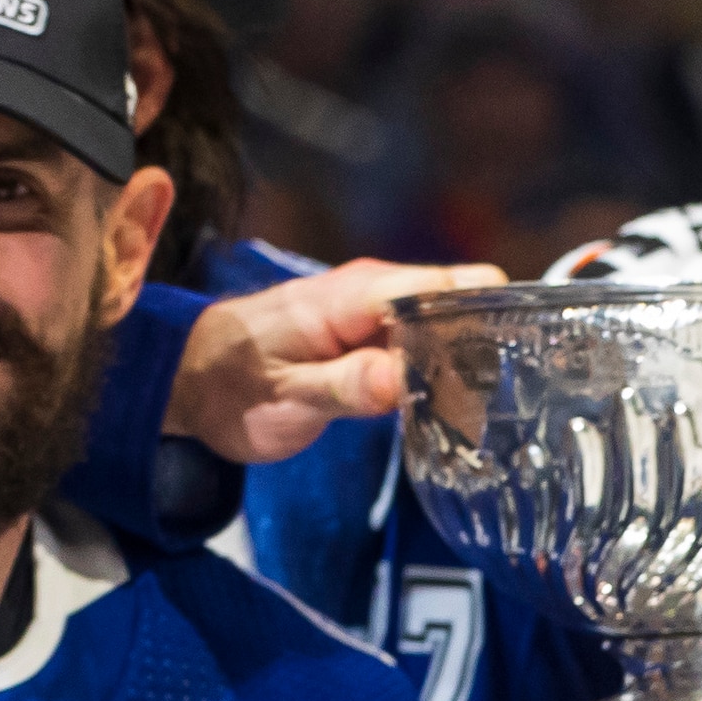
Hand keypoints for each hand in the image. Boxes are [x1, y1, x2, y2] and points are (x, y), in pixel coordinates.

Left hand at [169, 259, 500, 461]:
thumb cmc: (230, 387)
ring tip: (479, 417)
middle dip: (487, 346)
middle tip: (496, 406)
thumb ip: (342, 387)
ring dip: (469, 367)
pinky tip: (450, 413)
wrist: (189, 380)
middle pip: (461, 303)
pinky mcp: (374, 341)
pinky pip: (428, 347)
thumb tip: (399, 378)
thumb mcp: (284, 396)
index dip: (488, 315)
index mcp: (354, 297)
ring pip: (449, 327)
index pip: (446, 283)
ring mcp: (376, 317)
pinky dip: (445, 376)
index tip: (512, 362)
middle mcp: (372, 295)